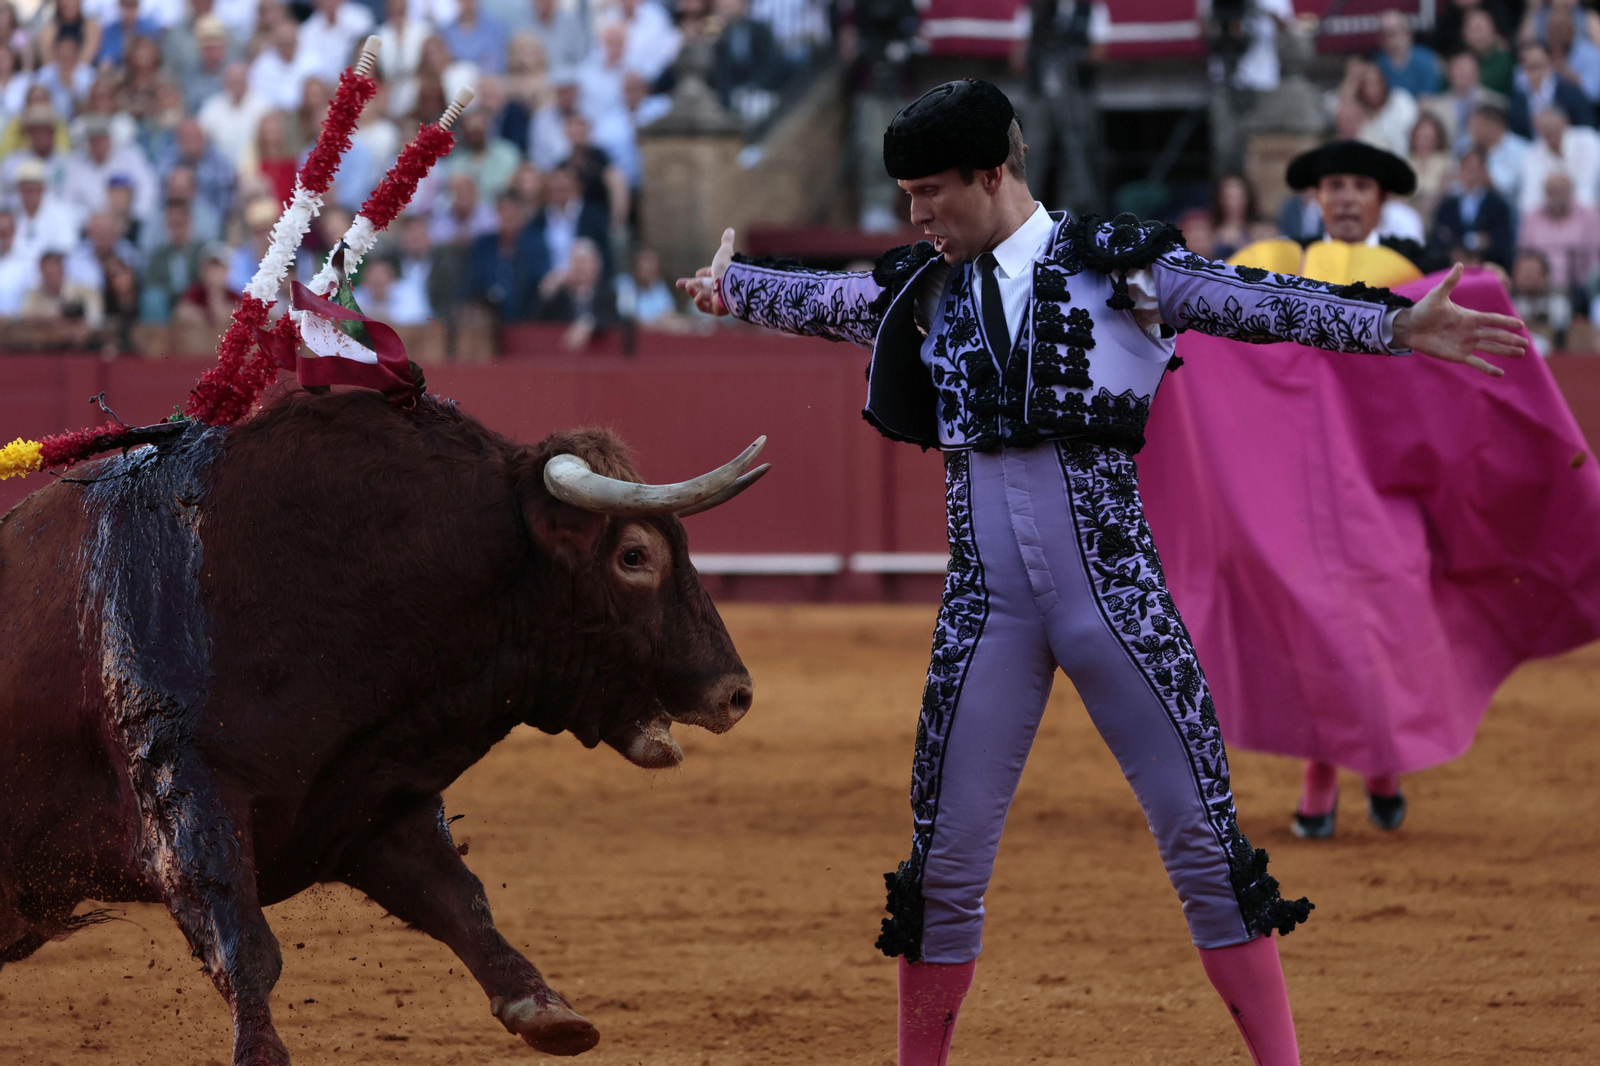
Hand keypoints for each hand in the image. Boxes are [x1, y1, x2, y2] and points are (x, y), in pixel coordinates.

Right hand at [675, 227, 734, 315]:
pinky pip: (704, 307)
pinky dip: (699, 301)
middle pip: (702, 287)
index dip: (702, 275)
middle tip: (678, 283)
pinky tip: (698, 295)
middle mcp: (720, 289)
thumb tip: (730, 229)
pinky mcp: (716, 310)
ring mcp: (718, 300)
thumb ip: (726, 242)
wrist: (733, 283)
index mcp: (722, 277)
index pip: (710, 277)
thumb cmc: (729, 267)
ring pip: (701, 296)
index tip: (697, 273)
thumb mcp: (725, 252)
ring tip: (689, 285)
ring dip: (693, 290)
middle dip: (690, 285)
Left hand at [1390, 264, 1526, 376]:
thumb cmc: (1424, 309)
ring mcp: (1466, 344)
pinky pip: (1476, 362)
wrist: (1409, 327)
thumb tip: (1459, 264)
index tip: (1520, 325)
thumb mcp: (1437, 295)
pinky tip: (1500, 373)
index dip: (1506, 322)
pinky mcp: (1458, 355)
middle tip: (1526, 343)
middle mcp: (1471, 331)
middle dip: (1511, 339)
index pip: (1492, 319)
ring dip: (1505, 351)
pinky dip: (1488, 368)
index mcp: (1469, 317)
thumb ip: (1450, 282)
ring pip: (1491, 348)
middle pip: (1496, 335)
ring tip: (1521, 353)